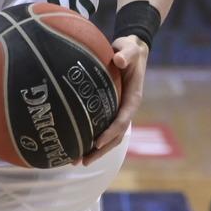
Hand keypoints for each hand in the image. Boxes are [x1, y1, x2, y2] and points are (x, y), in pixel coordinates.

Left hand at [82, 35, 147, 164]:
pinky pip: (103, 127)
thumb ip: (126, 54)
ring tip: (77, 161)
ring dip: (96, 150)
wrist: (130, 51)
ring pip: (110, 136)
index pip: (122, 119)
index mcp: (133, 98)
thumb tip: (119, 59)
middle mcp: (126, 108)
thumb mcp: (129, 49)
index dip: (110, 132)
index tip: (96, 142)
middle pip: (116, 136)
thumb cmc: (129, 50)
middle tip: (83, 161)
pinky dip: (92, 138)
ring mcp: (119, 110)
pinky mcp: (111, 108)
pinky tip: (76, 144)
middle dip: (101, 150)